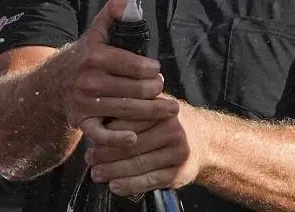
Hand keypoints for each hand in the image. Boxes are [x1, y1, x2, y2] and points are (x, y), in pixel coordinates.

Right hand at [63, 0, 168, 132]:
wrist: (51, 85)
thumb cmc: (83, 57)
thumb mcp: (95, 32)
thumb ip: (111, 15)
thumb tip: (124, 1)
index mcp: (95, 56)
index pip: (131, 64)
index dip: (150, 69)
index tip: (157, 70)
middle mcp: (89, 81)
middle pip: (133, 89)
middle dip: (154, 90)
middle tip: (163, 89)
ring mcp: (85, 103)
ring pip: (125, 110)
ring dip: (150, 111)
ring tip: (169, 110)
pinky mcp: (82, 123)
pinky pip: (100, 134)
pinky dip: (117, 138)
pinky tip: (135, 138)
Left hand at [83, 100, 206, 196]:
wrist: (205, 140)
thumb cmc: (169, 124)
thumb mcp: (156, 108)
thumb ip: (133, 111)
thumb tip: (97, 120)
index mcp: (163, 110)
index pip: (130, 122)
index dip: (108, 132)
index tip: (91, 140)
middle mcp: (173, 129)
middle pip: (132, 145)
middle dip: (106, 154)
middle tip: (89, 159)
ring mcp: (177, 152)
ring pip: (139, 164)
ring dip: (113, 172)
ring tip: (96, 174)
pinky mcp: (178, 172)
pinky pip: (149, 181)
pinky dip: (129, 185)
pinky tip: (114, 186)